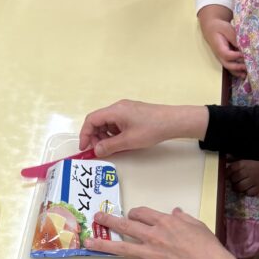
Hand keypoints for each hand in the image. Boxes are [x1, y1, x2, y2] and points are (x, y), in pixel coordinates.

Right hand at [78, 100, 207, 157]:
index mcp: (115, 111)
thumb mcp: (128, 141)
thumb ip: (109, 146)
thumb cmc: (152, 128)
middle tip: (98, 150)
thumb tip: (97, 150)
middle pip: (98, 121)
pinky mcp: (132, 114)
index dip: (85, 134)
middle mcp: (118, 107)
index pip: (91, 120)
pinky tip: (120, 142)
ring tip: (110, 147)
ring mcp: (126, 110)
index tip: (84, 147)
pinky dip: (114, 133)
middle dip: (95, 136)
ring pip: (107, 123)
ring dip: (105, 136)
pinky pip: (117, 123)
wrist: (173, 121)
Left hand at [85, 206, 242, 258]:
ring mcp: (150, 252)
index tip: (130, 215)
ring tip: (88, 243)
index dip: (134, 213)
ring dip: (102, 244)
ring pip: (121, 247)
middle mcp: (153, 235)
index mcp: (164, 222)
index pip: (141, 213)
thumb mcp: (195, 224)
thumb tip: (176, 212)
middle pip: (126, 226)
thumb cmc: (206, 245)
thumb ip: (182, 218)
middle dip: (109, 221)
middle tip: (97, 218)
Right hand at [201, 18, 245, 75]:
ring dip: (238, 72)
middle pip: (227, 64)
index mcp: (219, 47)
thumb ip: (233, 37)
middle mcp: (220, 55)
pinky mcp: (226, 58)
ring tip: (247, 74)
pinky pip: (231, 67)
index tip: (245, 54)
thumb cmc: (220, 28)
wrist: (212, 28)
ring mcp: (222, 58)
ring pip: (229, 68)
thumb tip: (242, 46)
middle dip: (238, 67)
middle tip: (248, 67)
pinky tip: (244, 74)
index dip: (236, 56)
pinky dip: (237, 71)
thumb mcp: (226, 29)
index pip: (227, 55)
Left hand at [227, 159, 258, 196]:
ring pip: (239, 188)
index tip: (228, 174)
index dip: (227, 173)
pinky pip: (249, 193)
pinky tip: (250, 188)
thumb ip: (240, 157)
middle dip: (234, 180)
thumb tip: (229, 158)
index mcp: (244, 163)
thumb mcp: (252, 155)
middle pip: (233, 180)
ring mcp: (253, 181)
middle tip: (237, 180)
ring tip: (241, 186)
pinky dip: (248, 192)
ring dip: (239, 187)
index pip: (229, 169)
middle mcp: (246, 172)